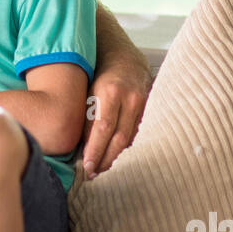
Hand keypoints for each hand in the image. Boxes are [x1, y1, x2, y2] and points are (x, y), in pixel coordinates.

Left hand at [81, 61, 150, 178]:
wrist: (125, 58)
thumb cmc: (99, 75)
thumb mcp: (87, 91)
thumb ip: (87, 118)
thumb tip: (83, 148)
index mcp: (110, 92)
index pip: (103, 129)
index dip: (96, 151)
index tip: (87, 167)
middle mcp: (130, 99)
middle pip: (119, 138)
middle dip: (106, 159)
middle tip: (93, 173)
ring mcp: (142, 104)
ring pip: (130, 139)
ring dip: (116, 157)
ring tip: (102, 169)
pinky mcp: (149, 110)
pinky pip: (137, 133)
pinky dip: (125, 147)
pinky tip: (115, 156)